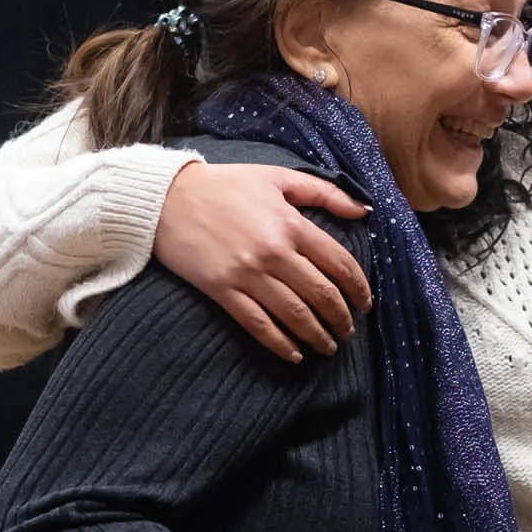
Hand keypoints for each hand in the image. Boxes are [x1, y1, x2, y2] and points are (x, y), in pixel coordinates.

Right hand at [154, 163, 372, 362]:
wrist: (166, 198)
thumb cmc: (226, 184)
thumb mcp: (277, 176)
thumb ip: (325, 193)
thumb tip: (364, 209)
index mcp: (291, 224)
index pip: (339, 263)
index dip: (358, 288)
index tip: (366, 303)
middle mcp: (274, 253)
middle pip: (321, 294)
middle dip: (342, 317)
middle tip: (350, 329)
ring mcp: (247, 274)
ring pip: (295, 315)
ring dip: (317, 336)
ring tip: (330, 346)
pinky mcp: (222, 291)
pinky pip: (258, 325)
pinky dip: (280, 344)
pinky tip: (294, 354)